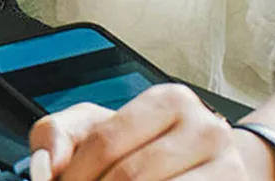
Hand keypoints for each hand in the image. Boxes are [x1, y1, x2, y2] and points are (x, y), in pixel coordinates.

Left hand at [28, 85, 274, 180]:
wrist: (214, 166)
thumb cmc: (149, 147)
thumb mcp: (101, 127)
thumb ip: (60, 134)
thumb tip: (46, 166)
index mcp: (170, 101)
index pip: (105, 141)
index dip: (72, 175)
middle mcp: (207, 129)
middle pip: (130, 175)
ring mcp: (228, 167)